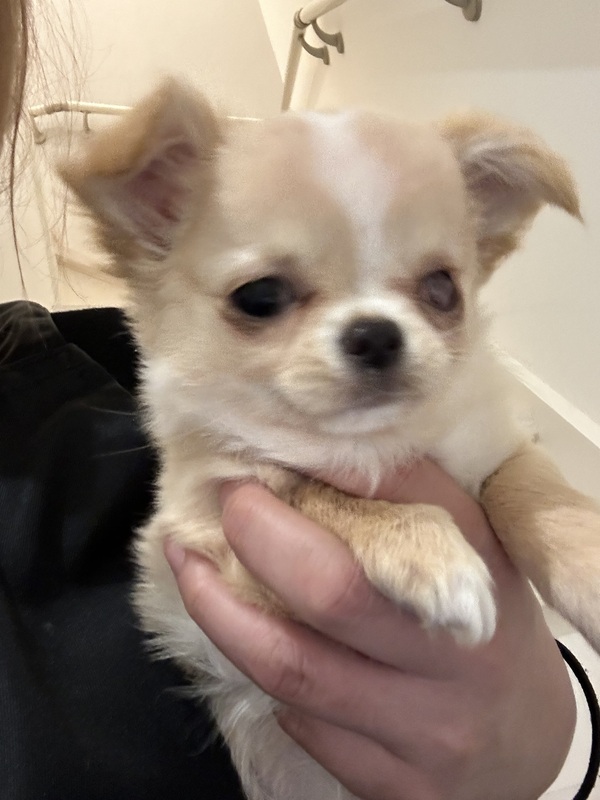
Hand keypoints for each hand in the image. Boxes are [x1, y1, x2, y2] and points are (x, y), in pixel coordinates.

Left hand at [165, 461, 575, 799]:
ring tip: (188, 566)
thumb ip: (406, 503)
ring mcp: (425, 731)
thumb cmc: (488, 627)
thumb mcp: (472, 555)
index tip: (267, 451)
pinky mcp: (396, 784)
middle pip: (333, 592)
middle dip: (258, 538)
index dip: (327, 468)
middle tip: (223, 503)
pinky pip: (303, 726)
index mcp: (479, 575)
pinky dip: (264, 677)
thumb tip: (312, 452)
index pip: (407, 500)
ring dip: (221, 612)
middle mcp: (455, 656)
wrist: (530, 738)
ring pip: (295, 668)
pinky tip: (251, 644)